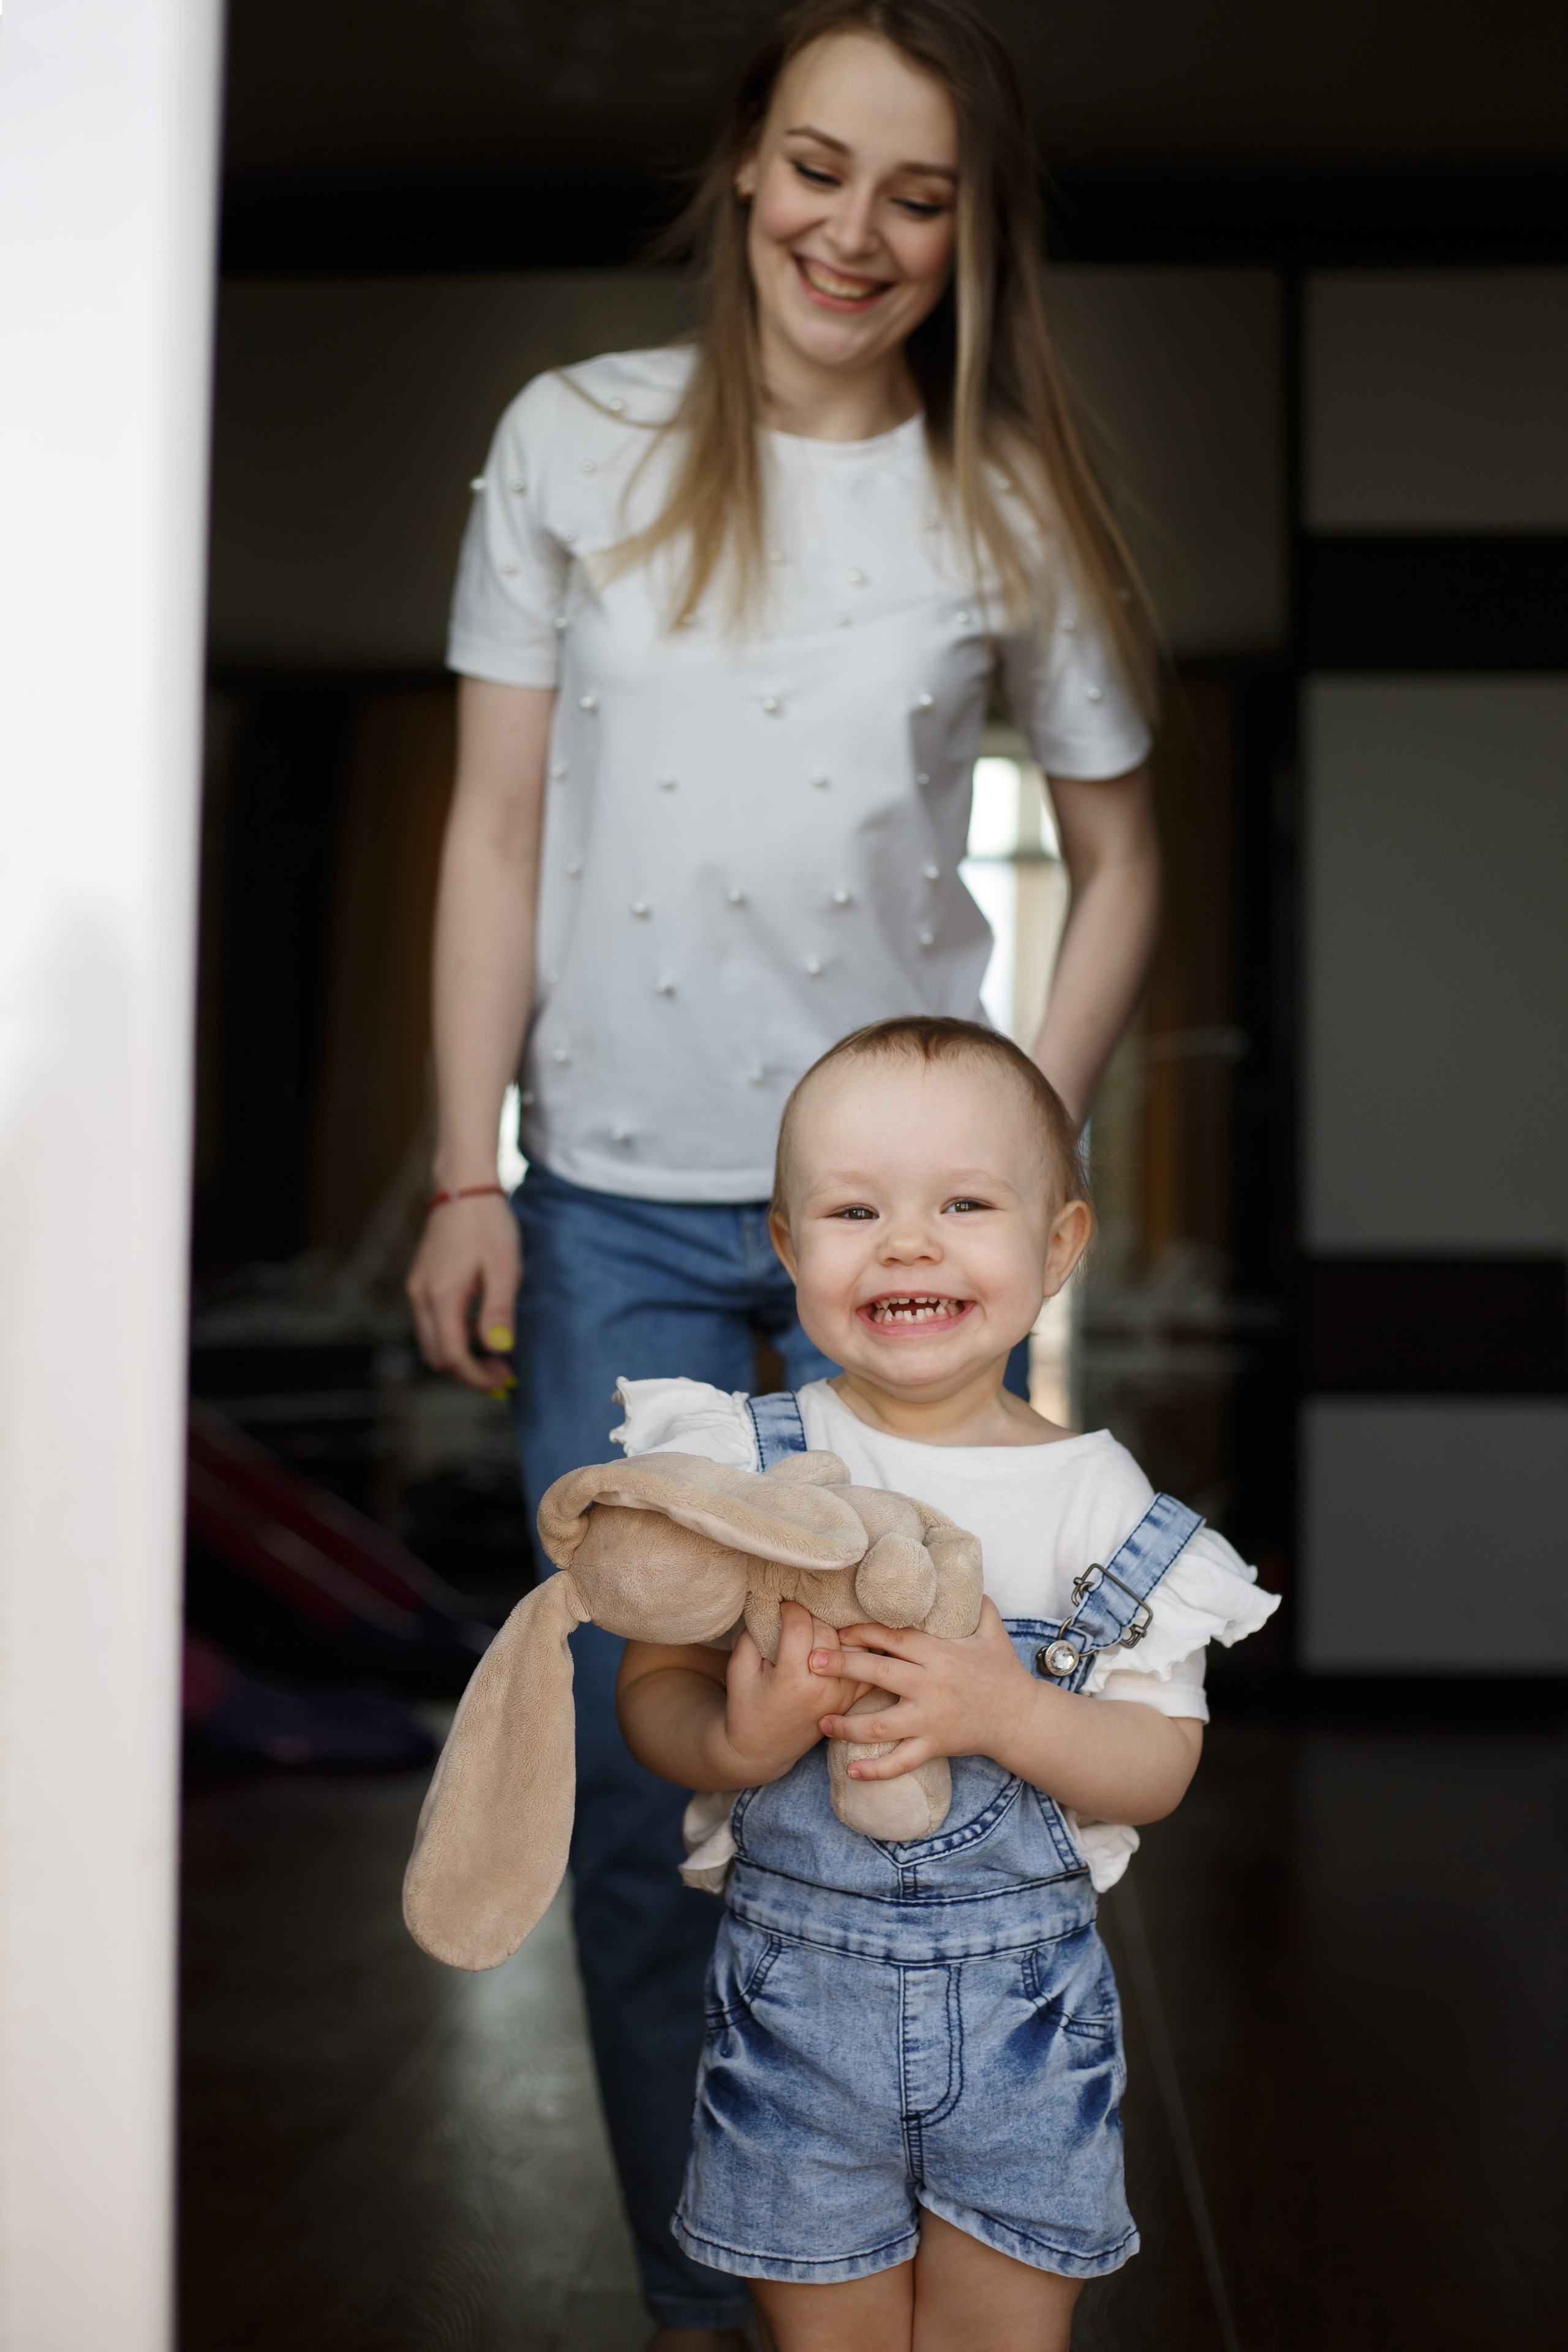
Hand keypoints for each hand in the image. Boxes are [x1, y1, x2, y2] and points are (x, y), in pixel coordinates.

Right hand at [405, 1191, 520, 1394]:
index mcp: (441, 1295)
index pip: (452, 1356)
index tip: (503, 1380)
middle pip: (436, 1356)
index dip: (476, 1377)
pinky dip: (453, 1336)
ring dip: (460, 1355)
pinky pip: (431, 1323)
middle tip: (501, 1371)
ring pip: (431, 1342)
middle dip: (467, 1372)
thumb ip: (499, 1311)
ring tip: (494, 1350)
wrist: (463, 1186)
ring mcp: (416, 1289)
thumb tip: (499, 1349)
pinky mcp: (420, 1283)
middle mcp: (420, 1296)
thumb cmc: (487, 1224)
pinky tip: (479, 1326)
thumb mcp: (504, 1268)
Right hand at [722, 1601, 877, 1783]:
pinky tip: (843, 1640)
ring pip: (850, 1644)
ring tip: (818, 1626)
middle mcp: (822, 1689)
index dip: (791, 1609)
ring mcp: (841, 1696)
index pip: (800, 1628)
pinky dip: (857, 1648)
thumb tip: (772, 1607)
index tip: (782, 1607)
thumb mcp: (738, 1671)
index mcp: (791, 1681)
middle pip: (827, 1631)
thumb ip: (752, 1636)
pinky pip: (865, 1664)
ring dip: (835, 1630)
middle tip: (798, 1616)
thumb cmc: (747, 1707)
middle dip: (812, 1616)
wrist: (763, 1750)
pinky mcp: (851, 1699)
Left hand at [810, 1596, 1042, 1782]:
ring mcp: (930, 1719)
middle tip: (813, 1662)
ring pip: (881, 1724)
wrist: (1021, 1718)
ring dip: (847, 1724)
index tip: (838, 1628)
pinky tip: (852, 1772)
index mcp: (940, 1654)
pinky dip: (877, 1770)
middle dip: (843, 1666)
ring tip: (821, 1721)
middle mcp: (931, 1686)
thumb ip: (974, 1603)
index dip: (863, 1631)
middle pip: (879, 1673)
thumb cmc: (1003, 1671)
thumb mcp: (993, 1630)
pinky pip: (902, 1761)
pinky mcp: (934, 1746)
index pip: (894, 1638)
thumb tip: (959, 1574)